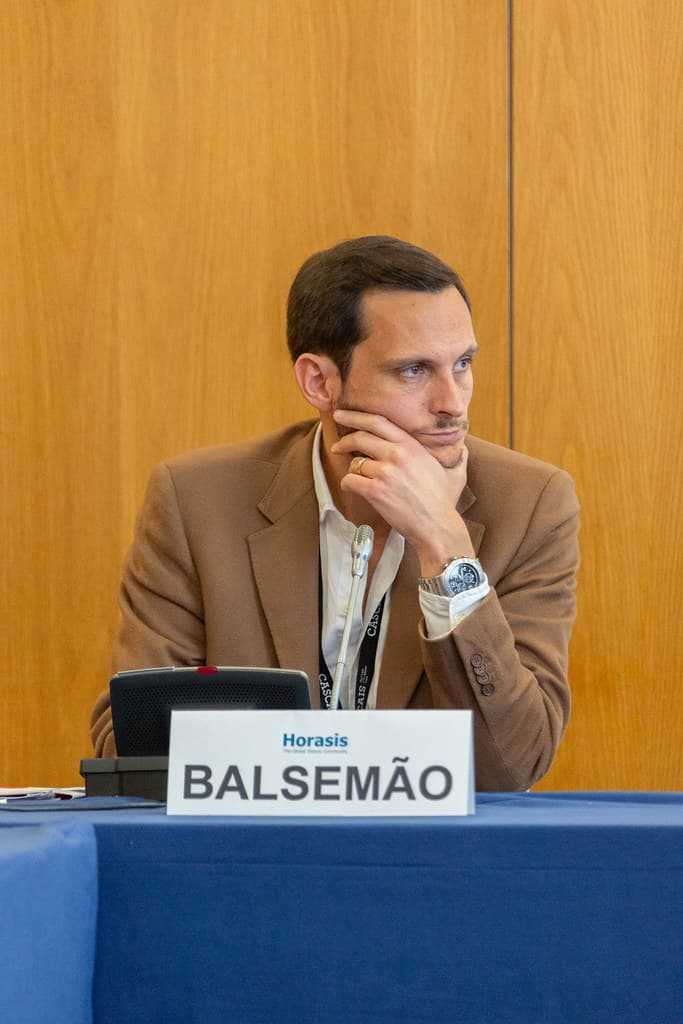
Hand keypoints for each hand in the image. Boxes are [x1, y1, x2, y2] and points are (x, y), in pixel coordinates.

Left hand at [330, 409, 474, 573]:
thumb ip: (446, 454)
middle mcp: (397, 454)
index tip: (342, 415)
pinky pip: (350, 481)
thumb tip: (461, 447)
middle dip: (344, 440)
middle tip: (337, 446)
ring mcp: (385, 472)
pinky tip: (357, 491)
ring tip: (363, 481)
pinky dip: (350, 486)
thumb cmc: (442, 501)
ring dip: (355, 471)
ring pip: (355, 463)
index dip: (356, 416)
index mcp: (411, 445)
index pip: (377, 421)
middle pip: (360, 437)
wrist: (437, 525)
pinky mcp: (375, 491)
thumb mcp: (448, 470)